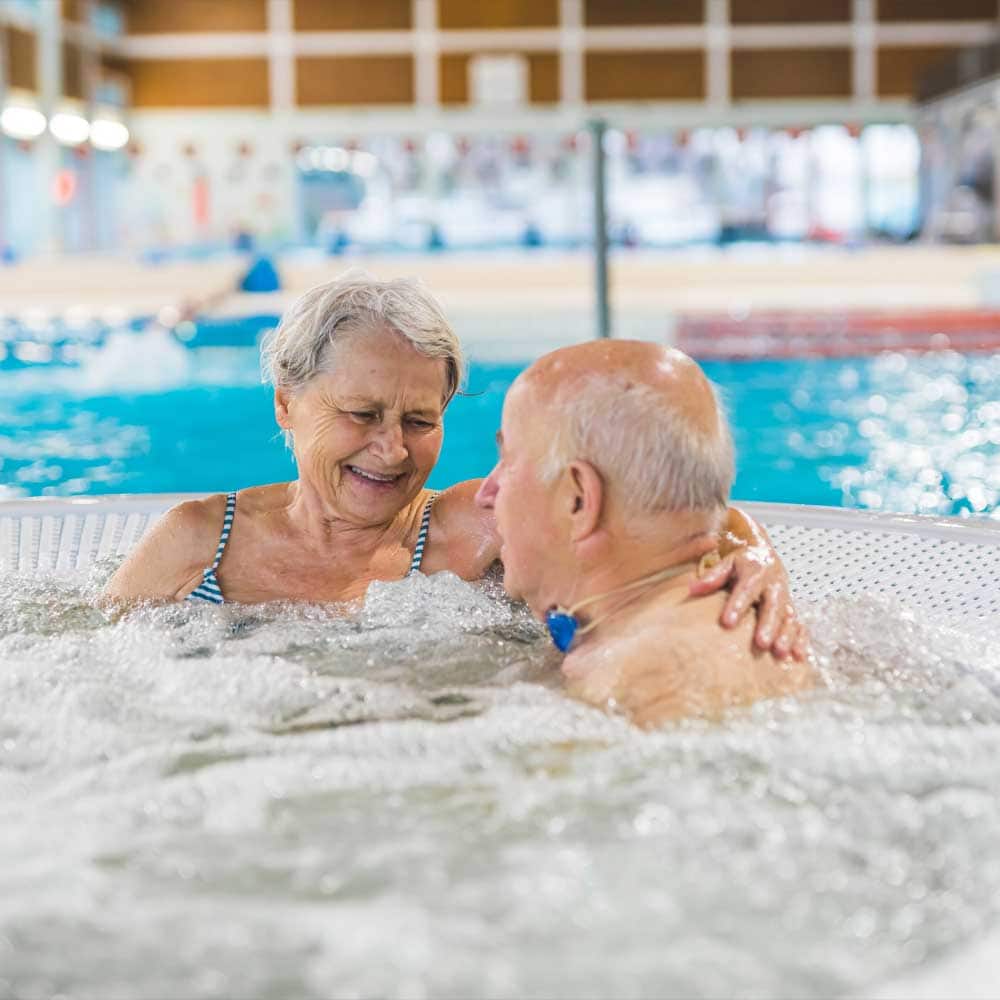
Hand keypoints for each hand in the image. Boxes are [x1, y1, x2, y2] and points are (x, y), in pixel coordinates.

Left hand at [690, 509, 809, 660]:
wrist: (763, 554)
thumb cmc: (741, 563)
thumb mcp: (726, 564)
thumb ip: (712, 577)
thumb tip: (692, 589)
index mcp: (756, 571)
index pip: (746, 589)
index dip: (738, 605)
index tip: (727, 623)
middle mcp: (774, 584)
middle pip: (773, 605)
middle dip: (768, 625)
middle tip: (761, 643)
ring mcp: (786, 597)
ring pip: (789, 617)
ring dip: (786, 635)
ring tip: (779, 653)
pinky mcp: (792, 609)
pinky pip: (799, 625)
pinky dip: (801, 640)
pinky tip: (799, 656)